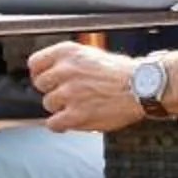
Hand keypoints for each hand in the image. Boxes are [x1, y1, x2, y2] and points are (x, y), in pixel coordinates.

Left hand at [30, 41, 144, 133]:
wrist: (142, 88)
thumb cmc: (122, 73)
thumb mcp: (92, 55)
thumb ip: (69, 62)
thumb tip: (52, 72)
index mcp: (68, 52)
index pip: (35, 63)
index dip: (40, 74)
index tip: (46, 80)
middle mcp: (65, 70)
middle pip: (41, 85)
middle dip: (52, 90)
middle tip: (66, 95)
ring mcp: (69, 93)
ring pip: (48, 104)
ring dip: (59, 108)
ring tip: (77, 106)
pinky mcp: (76, 114)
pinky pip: (53, 123)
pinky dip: (60, 125)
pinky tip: (69, 122)